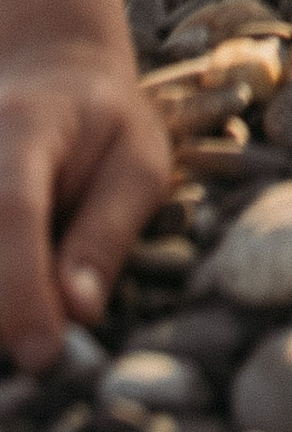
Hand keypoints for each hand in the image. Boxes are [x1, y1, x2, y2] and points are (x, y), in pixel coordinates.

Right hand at [0, 34, 171, 370]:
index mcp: (23, 129)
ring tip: (33, 305)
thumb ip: (108, 232)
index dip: (21, 291)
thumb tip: (79, 312)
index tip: (45, 354)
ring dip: (0, 307)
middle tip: (46, 344)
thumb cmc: (103, 126)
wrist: (47, 77)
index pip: (10, 211)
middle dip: (5, 315)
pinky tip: (16, 288)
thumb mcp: (137, 161)